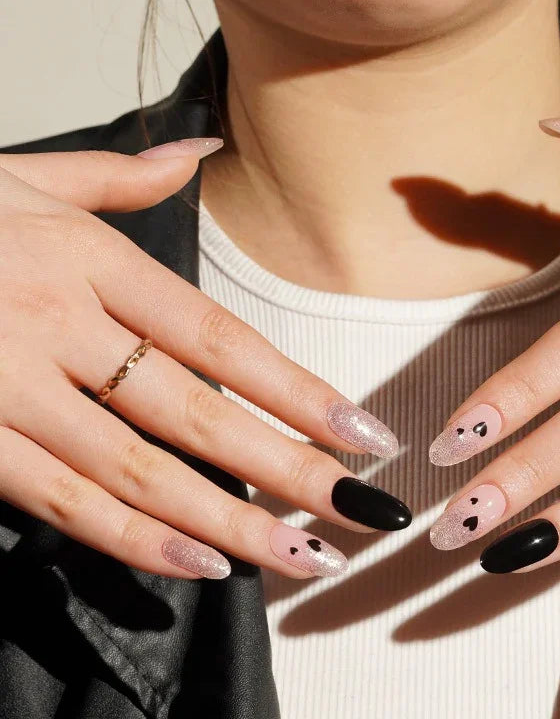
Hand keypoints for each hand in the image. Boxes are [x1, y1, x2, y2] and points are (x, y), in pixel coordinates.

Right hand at [0, 141, 407, 580]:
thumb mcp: (22, 179)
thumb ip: (117, 177)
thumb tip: (199, 154)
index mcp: (88, 261)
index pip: (222, 341)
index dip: (300, 392)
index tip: (364, 434)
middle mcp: (56, 323)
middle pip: (201, 414)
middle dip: (290, 470)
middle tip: (360, 511)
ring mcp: (7, 388)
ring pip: (143, 472)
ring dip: (233, 523)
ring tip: (304, 556)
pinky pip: (65, 503)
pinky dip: (137, 540)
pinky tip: (204, 565)